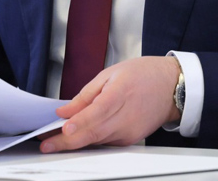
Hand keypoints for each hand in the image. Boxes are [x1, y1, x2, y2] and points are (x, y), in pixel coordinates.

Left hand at [39, 56, 180, 152]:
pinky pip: (105, 143)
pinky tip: (77, 138)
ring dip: (75, 143)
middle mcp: (125, 118)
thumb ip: (85, 94)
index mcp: (119, 94)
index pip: (95, 114)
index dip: (77, 125)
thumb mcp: (111, 74)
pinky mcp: (130, 140)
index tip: (59, 130)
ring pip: (96, 142)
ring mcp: (128, 132)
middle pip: (92, 135)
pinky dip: (89, 141)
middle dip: (66, 142)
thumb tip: (65, 111)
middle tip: (46, 145)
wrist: (171, 87)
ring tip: (54, 141)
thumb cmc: (144, 75)